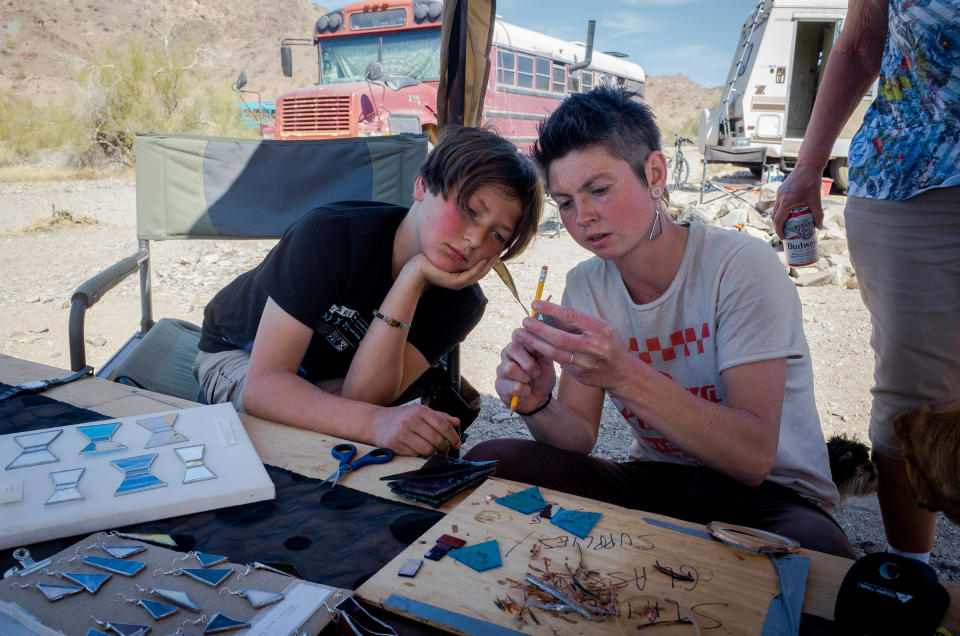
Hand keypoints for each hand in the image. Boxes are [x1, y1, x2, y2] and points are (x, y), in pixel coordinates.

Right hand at [370, 404, 460, 455]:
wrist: (376, 422)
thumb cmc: (401, 417)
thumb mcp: (420, 412)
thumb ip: (439, 417)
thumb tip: (457, 422)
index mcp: (420, 410)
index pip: (443, 425)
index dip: (453, 436)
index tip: (457, 443)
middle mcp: (411, 420)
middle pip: (437, 439)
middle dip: (444, 447)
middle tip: (445, 449)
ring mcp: (403, 433)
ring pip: (427, 449)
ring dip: (432, 453)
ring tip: (431, 450)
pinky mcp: (396, 445)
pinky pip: (415, 454)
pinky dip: (419, 454)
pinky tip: (417, 449)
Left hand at [406, 252, 495, 290]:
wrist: (417, 268)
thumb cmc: (430, 260)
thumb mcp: (446, 255)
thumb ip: (456, 253)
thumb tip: (463, 242)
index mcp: (460, 276)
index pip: (478, 270)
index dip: (488, 262)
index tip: (495, 251)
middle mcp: (461, 282)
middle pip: (481, 273)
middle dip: (491, 263)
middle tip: (499, 253)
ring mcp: (458, 283)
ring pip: (478, 275)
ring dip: (487, 266)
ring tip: (495, 256)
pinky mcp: (454, 283)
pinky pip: (469, 276)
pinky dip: (477, 268)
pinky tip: (483, 260)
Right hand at [495, 338, 555, 412]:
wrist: (540, 398)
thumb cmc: (542, 377)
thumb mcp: (547, 361)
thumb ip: (544, 347)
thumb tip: (543, 335)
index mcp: (518, 345)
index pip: (518, 334)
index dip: (530, 344)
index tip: (539, 355)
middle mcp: (506, 355)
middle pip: (512, 348)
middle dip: (529, 363)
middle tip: (536, 372)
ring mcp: (501, 370)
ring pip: (509, 368)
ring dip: (525, 377)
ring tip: (530, 381)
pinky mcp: (499, 385)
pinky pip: (512, 386)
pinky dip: (525, 390)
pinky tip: (527, 390)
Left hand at [519, 300, 635, 392]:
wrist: (622, 373)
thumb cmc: (606, 344)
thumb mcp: (598, 328)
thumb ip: (575, 322)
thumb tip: (547, 312)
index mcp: (600, 329)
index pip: (571, 316)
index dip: (550, 309)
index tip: (535, 303)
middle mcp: (594, 346)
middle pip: (560, 337)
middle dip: (539, 329)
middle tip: (525, 321)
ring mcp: (587, 363)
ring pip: (555, 353)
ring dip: (536, 343)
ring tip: (523, 334)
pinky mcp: (580, 375)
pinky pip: (558, 362)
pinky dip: (545, 353)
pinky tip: (534, 346)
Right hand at [770, 162, 825, 238]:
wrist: (808, 166)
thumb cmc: (812, 182)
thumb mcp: (816, 200)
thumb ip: (818, 215)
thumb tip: (819, 227)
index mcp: (786, 201)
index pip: (778, 220)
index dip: (779, 230)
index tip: (783, 237)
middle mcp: (780, 198)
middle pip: (774, 217)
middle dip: (778, 227)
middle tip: (785, 234)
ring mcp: (779, 193)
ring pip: (775, 210)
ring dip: (779, 218)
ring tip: (787, 225)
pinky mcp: (781, 190)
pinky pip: (778, 203)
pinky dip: (782, 210)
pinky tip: (789, 212)